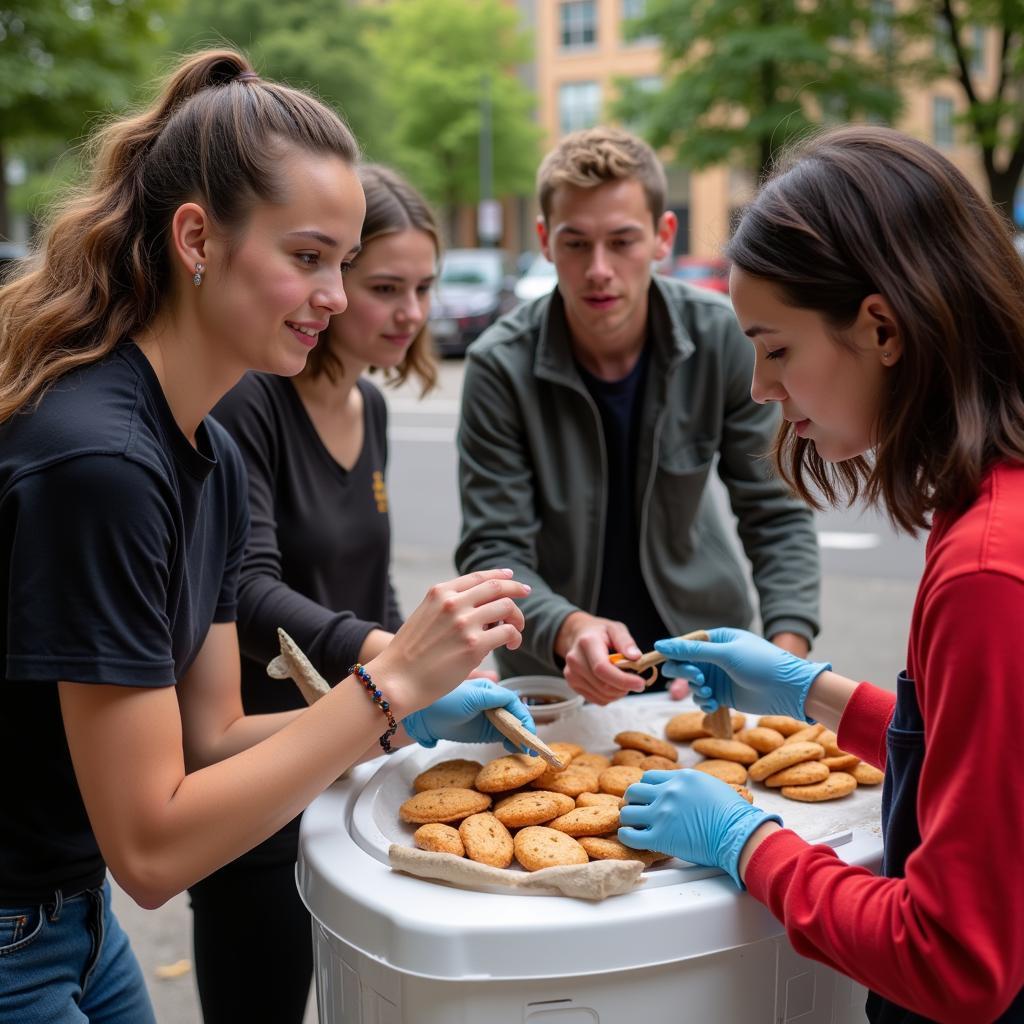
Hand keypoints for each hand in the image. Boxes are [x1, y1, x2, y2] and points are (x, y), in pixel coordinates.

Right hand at [366, 569, 528, 716]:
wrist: (396, 680)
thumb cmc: (408, 655)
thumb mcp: (423, 617)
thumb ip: (447, 608)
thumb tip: (476, 610)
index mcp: (439, 593)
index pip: (478, 577)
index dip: (499, 575)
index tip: (511, 577)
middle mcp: (453, 603)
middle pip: (497, 587)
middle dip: (516, 589)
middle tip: (526, 593)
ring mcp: (465, 623)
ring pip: (507, 607)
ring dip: (517, 618)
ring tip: (516, 630)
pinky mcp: (475, 645)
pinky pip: (507, 632)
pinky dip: (515, 636)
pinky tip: (512, 644)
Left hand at [403, 678, 536, 751]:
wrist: (422, 718)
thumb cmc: (445, 702)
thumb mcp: (473, 697)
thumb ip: (495, 698)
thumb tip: (516, 702)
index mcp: (490, 690)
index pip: (514, 703)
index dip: (524, 717)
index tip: (529, 732)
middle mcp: (492, 703)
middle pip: (515, 715)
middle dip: (525, 729)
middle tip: (531, 745)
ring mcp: (487, 718)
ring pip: (511, 727)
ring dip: (519, 737)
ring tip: (524, 750)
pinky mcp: (482, 732)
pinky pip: (501, 736)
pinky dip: (509, 742)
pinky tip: (512, 748)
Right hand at [556, 612, 645, 705]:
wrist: (578, 636)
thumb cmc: (599, 633)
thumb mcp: (616, 629)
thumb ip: (626, 642)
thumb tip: (636, 657)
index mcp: (587, 643)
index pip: (602, 668)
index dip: (622, 679)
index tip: (640, 683)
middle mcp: (575, 660)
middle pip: (603, 685)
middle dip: (624, 687)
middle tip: (636, 680)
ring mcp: (572, 674)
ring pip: (602, 695)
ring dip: (619, 692)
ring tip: (623, 678)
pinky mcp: (573, 684)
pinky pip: (597, 700)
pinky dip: (610, 696)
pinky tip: (612, 683)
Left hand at [619, 770, 780, 886]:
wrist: (740, 834)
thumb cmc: (734, 815)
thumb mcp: (711, 786)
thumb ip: (691, 786)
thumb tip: (685, 793)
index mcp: (681, 778)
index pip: (649, 777)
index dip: (646, 789)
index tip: (647, 799)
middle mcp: (668, 792)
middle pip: (634, 791)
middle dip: (633, 801)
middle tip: (636, 811)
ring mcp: (662, 813)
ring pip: (627, 811)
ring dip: (628, 819)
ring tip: (633, 826)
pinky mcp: (660, 836)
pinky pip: (630, 835)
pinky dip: (627, 837)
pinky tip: (631, 838)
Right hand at [656, 627, 829, 720]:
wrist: (788, 690)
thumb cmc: (761, 664)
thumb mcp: (725, 654)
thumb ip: (692, 651)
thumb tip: (660, 644)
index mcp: (716, 639)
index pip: (684, 643)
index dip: (672, 653)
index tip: (661, 663)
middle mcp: (715, 657)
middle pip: (684, 663)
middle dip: (685, 673)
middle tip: (697, 679)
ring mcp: (718, 676)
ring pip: (691, 683)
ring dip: (695, 690)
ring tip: (709, 693)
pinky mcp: (723, 694)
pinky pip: (702, 698)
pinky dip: (703, 702)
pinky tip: (712, 703)